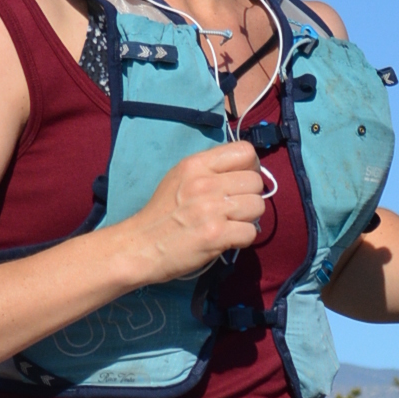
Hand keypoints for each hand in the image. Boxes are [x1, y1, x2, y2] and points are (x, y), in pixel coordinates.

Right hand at [128, 141, 268, 279]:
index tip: (242, 181)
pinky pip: (251, 232)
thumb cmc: (161, 213)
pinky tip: (228, 239)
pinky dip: (243, 238)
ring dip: (249, 218)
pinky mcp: (216, 235)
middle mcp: (206, 183)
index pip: (245, 152)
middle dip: (250, 196)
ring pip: (258, 206)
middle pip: (255, 181)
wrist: (140, 246)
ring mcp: (212, 209)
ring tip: (231, 223)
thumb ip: (209, 170)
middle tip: (235, 208)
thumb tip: (243, 172)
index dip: (251, 167)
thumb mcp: (179, 178)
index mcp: (196, 164)